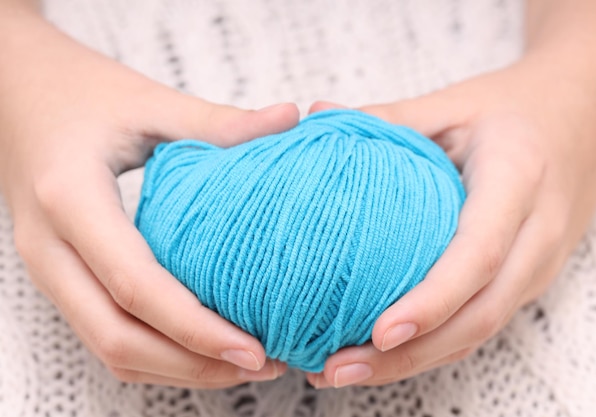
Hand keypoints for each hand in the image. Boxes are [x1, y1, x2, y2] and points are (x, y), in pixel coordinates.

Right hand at [0, 12, 298, 387]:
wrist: (15, 94)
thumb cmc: (77, 92)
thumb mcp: (147, 102)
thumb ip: (216, 122)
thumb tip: (290, 119)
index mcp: (70, 199)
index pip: (134, 285)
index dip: (196, 328)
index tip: (255, 348)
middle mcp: (50, 248)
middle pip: (118, 339)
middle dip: (194, 364)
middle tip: (265, 363)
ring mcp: (50, 270)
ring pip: (109, 349)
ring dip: (177, 368)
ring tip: (244, 363)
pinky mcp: (62, 276)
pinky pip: (105, 335)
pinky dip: (156, 354)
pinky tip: (203, 345)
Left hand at [307, 53, 595, 387]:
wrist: (585, 116)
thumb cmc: (515, 109)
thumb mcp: (454, 104)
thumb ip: (390, 119)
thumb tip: (316, 117)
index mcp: (519, 180)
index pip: (479, 254)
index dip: (432, 300)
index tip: (380, 332)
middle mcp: (537, 233)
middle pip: (479, 316)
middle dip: (409, 356)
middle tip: (337, 368)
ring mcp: (538, 263)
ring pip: (480, 331)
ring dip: (415, 362)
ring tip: (345, 371)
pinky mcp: (527, 277)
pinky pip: (480, 321)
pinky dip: (433, 346)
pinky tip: (384, 352)